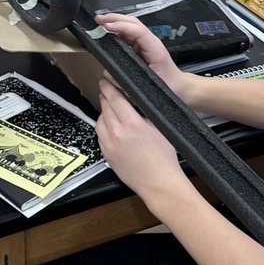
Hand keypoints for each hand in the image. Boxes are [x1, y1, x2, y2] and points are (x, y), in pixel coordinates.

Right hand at [96, 12, 184, 85]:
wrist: (178, 86)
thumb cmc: (168, 85)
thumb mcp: (149, 84)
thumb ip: (130, 77)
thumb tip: (109, 71)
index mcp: (155, 48)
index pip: (138, 31)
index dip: (122, 26)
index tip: (107, 27)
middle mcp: (150, 42)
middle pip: (132, 23)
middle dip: (115, 18)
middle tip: (98, 19)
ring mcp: (145, 43)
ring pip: (129, 26)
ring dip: (114, 22)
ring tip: (99, 23)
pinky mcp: (140, 47)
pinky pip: (127, 35)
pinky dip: (116, 31)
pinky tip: (106, 32)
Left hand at [96, 76, 182, 204]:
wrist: (159, 183)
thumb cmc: (164, 157)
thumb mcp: (158, 127)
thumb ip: (145, 112)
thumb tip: (136, 100)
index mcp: (132, 123)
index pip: (115, 98)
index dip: (109, 87)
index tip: (105, 80)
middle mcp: (117, 133)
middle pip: (105, 107)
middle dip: (105, 96)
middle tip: (105, 88)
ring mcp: (109, 145)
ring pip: (100, 121)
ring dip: (103, 112)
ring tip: (108, 106)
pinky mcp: (106, 155)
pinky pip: (100, 135)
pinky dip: (103, 127)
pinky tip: (109, 125)